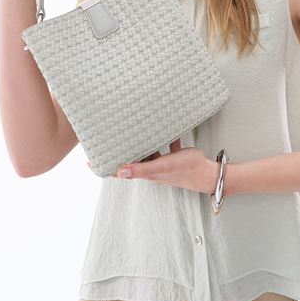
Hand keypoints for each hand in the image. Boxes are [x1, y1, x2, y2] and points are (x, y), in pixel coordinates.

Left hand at [87, 139, 217, 193]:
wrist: (208, 173)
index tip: (92, 160)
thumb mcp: (161, 167)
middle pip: (133, 160)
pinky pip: (166, 146)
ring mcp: (164, 163)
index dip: (106, 167)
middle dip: (123, 150)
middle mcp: (153, 168)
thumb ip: (141, 169)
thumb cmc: (184, 170)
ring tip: (136, 128)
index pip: (121, 171)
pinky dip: (165, 138)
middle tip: (112, 137)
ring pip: (149, 152)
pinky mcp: (175, 157)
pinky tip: (167, 127)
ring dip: (143, 143)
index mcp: (147, 172)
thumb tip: (119, 172)